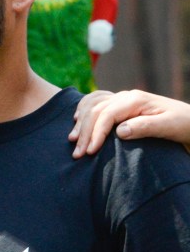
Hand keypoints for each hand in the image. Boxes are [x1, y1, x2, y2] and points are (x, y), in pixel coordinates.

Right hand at [69, 89, 189, 157]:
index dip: (96, 133)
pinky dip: (82, 110)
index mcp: (135, 100)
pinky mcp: (119, 104)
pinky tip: (77, 121)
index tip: (90, 152)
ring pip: (91, 105)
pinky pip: (94, 102)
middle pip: (95, 110)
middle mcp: (125, 96)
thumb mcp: (169, 127)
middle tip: (77, 154)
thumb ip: (145, 127)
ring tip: (72, 140)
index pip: (107, 114)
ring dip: (80, 122)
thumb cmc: (183, 125)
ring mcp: (121, 98)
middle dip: (84, 132)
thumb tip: (120, 131)